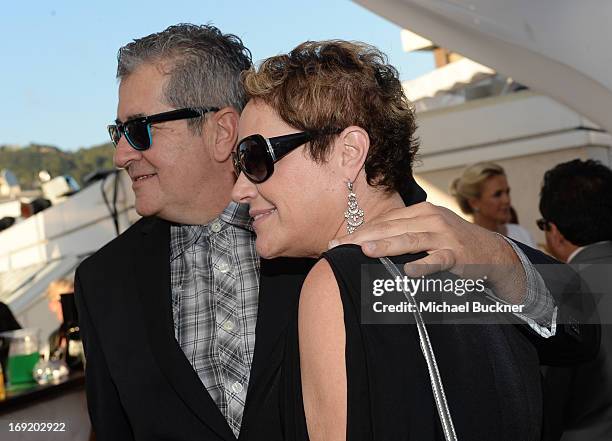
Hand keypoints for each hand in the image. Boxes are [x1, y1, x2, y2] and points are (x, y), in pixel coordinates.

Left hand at [330, 202, 525, 303]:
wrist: (493, 252)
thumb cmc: (452, 242)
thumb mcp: (428, 230)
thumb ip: (402, 232)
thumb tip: (367, 242)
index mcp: (420, 212)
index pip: (383, 221)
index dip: (359, 231)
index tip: (336, 242)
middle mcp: (430, 219)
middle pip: (391, 228)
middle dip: (362, 237)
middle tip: (339, 246)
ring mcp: (445, 236)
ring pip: (410, 240)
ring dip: (387, 245)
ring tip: (364, 250)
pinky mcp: (458, 255)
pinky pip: (438, 260)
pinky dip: (424, 265)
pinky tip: (409, 271)